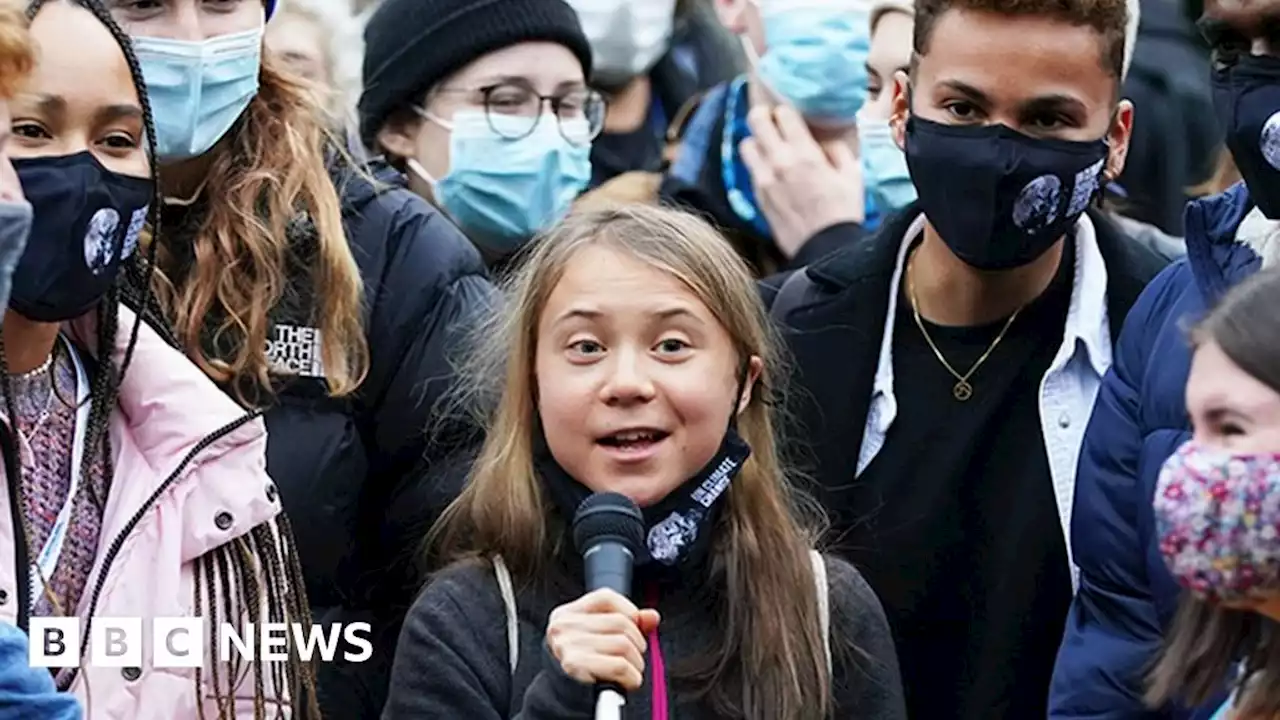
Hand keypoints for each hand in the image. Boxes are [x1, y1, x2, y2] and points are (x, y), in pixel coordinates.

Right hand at [545, 589, 661, 690]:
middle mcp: (564, 626)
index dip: (629, 610)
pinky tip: (627, 681)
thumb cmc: (582, 665)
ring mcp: (568, 645)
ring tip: (630, 670)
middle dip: (637, 643)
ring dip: (636, 663)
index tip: (634, 626)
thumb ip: (627, 622)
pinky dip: (632, 677)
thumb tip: (652, 616)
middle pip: (620, 622)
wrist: (562, 697)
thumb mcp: (600, 637)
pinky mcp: (575, 666)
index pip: (605, 597)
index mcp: (568, 614)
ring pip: (623, 644)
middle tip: (634, 656)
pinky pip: (620, 666)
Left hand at [739, 105, 864, 259]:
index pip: (782, 113)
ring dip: (756, 141)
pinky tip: (771, 171)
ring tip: (769, 147)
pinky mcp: (757, 196)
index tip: (792, 117)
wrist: (826, 249)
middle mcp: (778, 162)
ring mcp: (764, 179)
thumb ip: (837, 150)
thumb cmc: (844, 212)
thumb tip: (824, 142)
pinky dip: (758, 164)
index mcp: (804, 153)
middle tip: (772, 121)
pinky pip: (750, 170)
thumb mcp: (852, 174)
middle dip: (764, 116)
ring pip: (746, 144)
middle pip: (756, 120)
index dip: (786, 111)